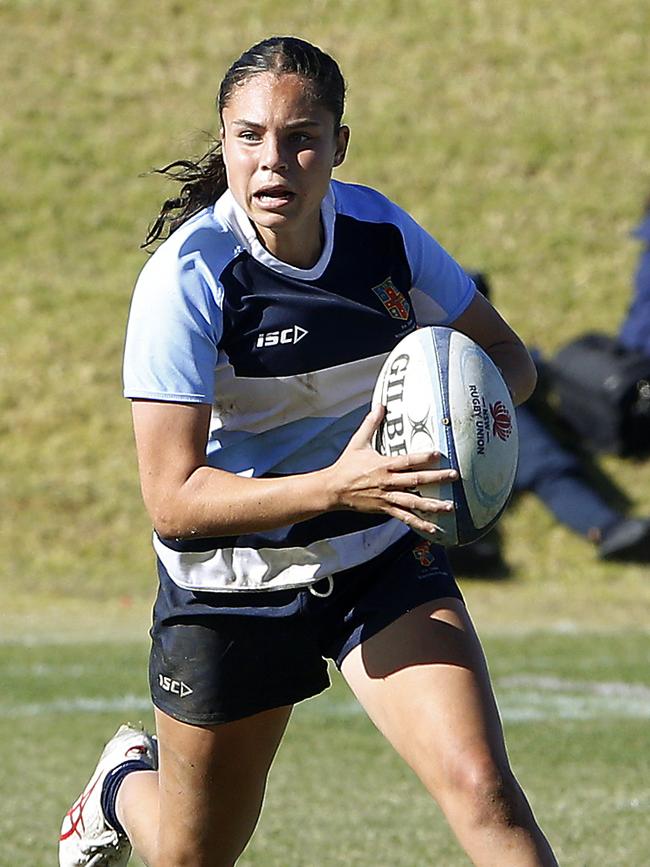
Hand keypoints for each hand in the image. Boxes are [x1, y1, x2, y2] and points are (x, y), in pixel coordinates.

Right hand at [324, 406, 456, 537]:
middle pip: (416, 480)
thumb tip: (380, 405)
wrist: (333, 490)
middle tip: (454, 476)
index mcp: (384, 465)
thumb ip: (371, 424)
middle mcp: (388, 482)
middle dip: (436, 478)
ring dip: (432, 505)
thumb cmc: (346, 466)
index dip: (423, 457)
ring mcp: (387, 497)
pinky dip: (419, 523)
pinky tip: (433, 527)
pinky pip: (405, 517)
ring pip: (413, 502)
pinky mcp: (385, 509)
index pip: (407, 460)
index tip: (438, 454)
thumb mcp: (358, 442)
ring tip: (449, 506)